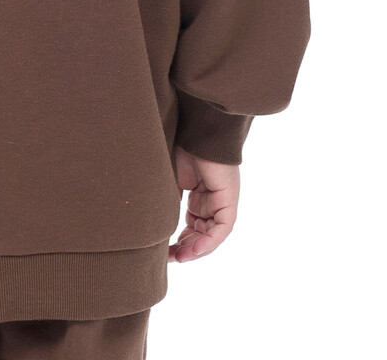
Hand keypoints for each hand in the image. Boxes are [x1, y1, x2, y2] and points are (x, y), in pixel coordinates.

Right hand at [168, 145, 239, 262]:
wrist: (196, 128)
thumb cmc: (180, 146)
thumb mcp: (170, 180)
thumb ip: (169, 202)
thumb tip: (158, 225)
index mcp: (199, 195)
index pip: (192, 226)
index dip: (179, 241)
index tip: (163, 251)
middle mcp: (212, 200)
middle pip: (202, 233)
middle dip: (186, 249)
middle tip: (169, 258)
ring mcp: (221, 200)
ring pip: (212, 234)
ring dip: (197, 248)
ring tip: (180, 257)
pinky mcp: (228, 199)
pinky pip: (222, 227)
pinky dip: (210, 240)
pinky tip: (195, 248)